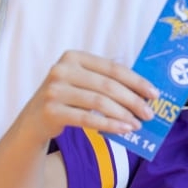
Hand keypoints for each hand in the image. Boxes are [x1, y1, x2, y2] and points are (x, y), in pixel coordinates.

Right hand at [23, 50, 157, 142]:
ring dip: (123, 115)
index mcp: (73, 57)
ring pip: (99, 102)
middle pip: (107, 85)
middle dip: (132, 100)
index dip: (136, 81)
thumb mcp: (81, 83)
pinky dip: (109, 125)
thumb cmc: (66, 100)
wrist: (34, 121)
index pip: (112, 68)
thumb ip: (104, 82)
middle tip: (149, 113)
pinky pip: (88, 119)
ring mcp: (54, 90)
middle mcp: (61, 69)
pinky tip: (123, 130)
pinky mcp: (52, 111)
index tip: (154, 94)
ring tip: (137, 125)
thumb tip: (142, 92)